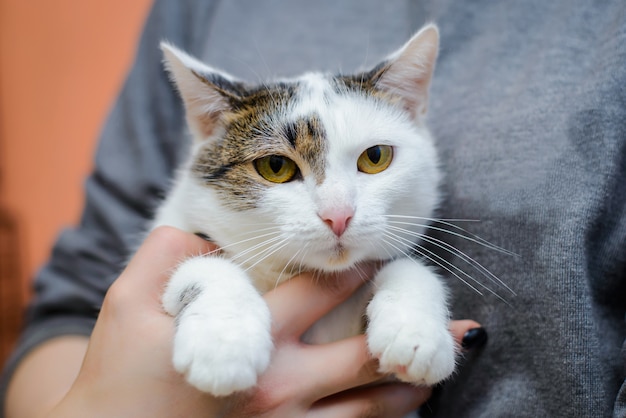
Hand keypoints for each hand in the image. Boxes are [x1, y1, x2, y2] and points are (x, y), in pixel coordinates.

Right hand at [49, 226, 481, 417]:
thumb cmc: (115, 377)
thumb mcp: (129, 302)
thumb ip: (169, 253)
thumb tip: (203, 228)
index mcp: (251, 339)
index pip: (317, 295)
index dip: (353, 275)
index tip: (378, 260)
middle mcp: (280, 385)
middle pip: (362, 355)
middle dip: (402, 331)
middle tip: (445, 320)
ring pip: (368, 408)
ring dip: (406, 387)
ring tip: (437, 371)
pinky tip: (400, 414)